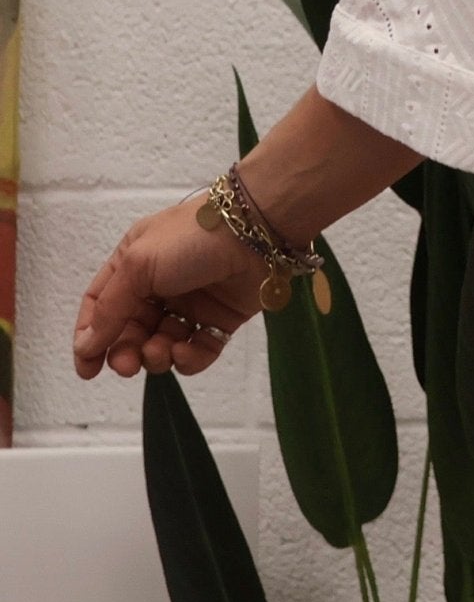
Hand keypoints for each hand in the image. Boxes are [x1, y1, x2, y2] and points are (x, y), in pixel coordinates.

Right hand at [74, 195, 271, 379]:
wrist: (260, 231)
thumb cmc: (192, 239)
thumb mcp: (138, 265)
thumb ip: (110, 309)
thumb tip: (85, 346)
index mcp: (134, 263)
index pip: (101, 305)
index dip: (90, 338)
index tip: (87, 370)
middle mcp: (160, 284)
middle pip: (130, 331)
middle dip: (125, 353)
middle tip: (128, 365)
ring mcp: (191, 303)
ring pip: (161, 345)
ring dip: (155, 356)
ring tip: (161, 350)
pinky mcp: (221, 319)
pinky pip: (196, 350)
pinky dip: (188, 358)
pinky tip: (185, 350)